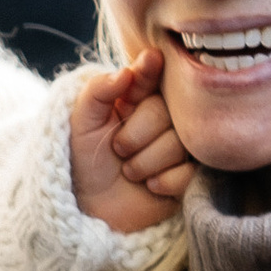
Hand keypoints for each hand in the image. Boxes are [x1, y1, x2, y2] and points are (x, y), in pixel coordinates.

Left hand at [69, 48, 192, 231]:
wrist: (91, 207)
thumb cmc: (84, 161)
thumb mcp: (81, 122)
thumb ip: (98, 91)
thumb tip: (127, 72)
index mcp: (137, 98)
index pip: (151, 76)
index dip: (149, 71)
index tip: (149, 62)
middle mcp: (163, 118)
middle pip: (165, 112)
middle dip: (135, 136)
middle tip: (118, 150)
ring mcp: (179, 145)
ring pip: (179, 143)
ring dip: (145, 163)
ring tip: (129, 172)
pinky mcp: (190, 174)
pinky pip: (189, 171)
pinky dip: (164, 182)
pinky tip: (149, 186)